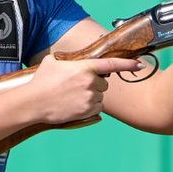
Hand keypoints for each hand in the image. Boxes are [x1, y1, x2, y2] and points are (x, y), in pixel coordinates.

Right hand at [24, 54, 141, 124]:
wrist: (33, 103)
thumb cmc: (41, 81)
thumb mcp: (53, 62)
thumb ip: (69, 60)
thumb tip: (74, 60)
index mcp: (84, 68)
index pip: (111, 64)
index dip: (128, 64)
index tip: (139, 65)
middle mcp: (90, 82)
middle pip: (104, 83)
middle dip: (95, 84)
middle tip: (76, 86)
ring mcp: (90, 98)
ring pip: (100, 96)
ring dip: (92, 96)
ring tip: (72, 96)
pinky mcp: (87, 111)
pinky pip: (97, 107)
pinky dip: (89, 106)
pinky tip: (74, 104)